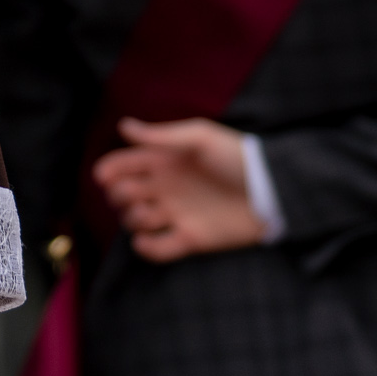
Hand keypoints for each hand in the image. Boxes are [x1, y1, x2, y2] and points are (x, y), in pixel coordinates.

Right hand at [91, 118, 264, 260]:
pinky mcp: (191, 239)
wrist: (273, 192)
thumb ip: (162, 135)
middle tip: (132, 195)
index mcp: (166, 162)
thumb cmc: (238, 157)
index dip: (109, 170)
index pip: (126, 166)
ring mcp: (177, 214)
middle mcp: (167, 188)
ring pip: (136, 221)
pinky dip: (146, 248)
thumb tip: (123, 126)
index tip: (103, 176)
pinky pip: (158, 250)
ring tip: (146, 214)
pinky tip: (146, 239)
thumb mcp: (201, 137)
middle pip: (125, 194)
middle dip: (119, 195)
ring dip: (132, 218)